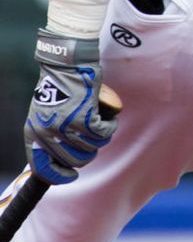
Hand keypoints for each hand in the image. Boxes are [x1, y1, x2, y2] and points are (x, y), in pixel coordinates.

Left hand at [23, 33, 117, 183]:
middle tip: (92, 140)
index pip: (43, 168)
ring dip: (100, 137)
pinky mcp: (85, 118)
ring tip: (100, 123)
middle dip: (87, 153)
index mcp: (34, 134)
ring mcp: (66, 127)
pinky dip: (110, 127)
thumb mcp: (44, 115)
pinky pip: (103, 134)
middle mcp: (48, 134)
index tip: (71, 175)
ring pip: (92, 147)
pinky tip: (109, 119)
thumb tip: (65, 158)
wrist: (66, 65)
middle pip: (74, 160)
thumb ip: (49, 136)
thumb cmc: (58, 88)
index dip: (59, 176)